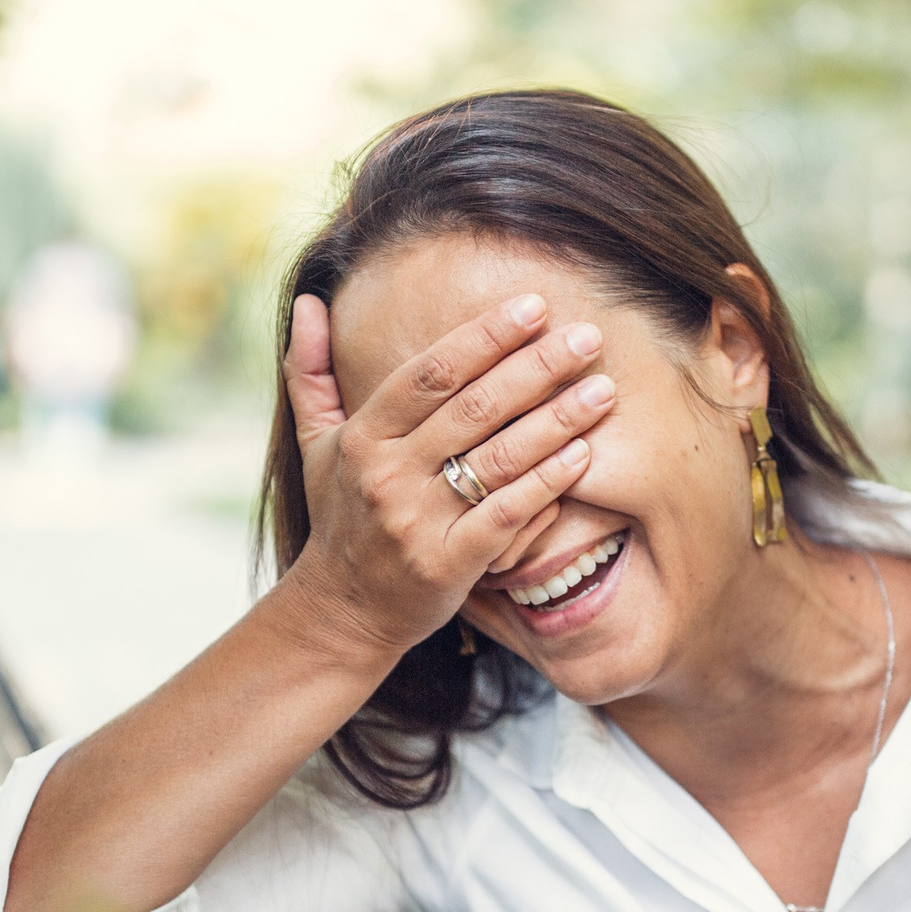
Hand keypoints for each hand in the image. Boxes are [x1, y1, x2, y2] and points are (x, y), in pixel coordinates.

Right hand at [281, 290, 613, 654]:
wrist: (342, 611)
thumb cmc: (341, 517)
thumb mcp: (315, 443)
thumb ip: (310, 370)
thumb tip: (308, 299)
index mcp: (363, 437)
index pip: (430, 374)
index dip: (484, 337)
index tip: (534, 306)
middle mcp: (387, 475)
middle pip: (473, 408)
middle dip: (536, 367)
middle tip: (587, 336)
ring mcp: (417, 521)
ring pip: (498, 459)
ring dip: (556, 421)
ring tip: (602, 389)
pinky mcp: (447, 564)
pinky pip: (507, 514)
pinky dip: (546, 482)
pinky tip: (583, 453)